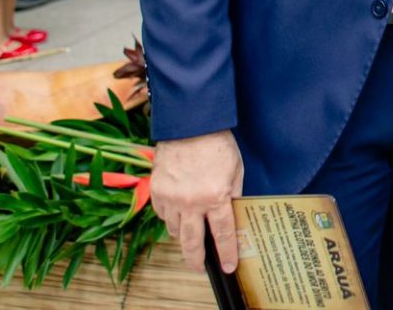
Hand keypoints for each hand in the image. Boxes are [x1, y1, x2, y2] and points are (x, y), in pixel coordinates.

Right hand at [151, 130, 244, 272]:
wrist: (189, 124)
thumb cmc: (217, 144)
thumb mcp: (236, 170)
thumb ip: (233, 195)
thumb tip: (231, 214)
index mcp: (215, 197)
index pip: (222, 234)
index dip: (226, 253)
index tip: (228, 266)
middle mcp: (191, 202)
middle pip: (192, 242)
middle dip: (196, 260)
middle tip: (200, 268)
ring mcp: (171, 198)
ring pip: (175, 230)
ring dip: (184, 234)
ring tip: (192, 232)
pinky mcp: (156, 191)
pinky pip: (163, 214)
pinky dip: (171, 217)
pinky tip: (179, 212)